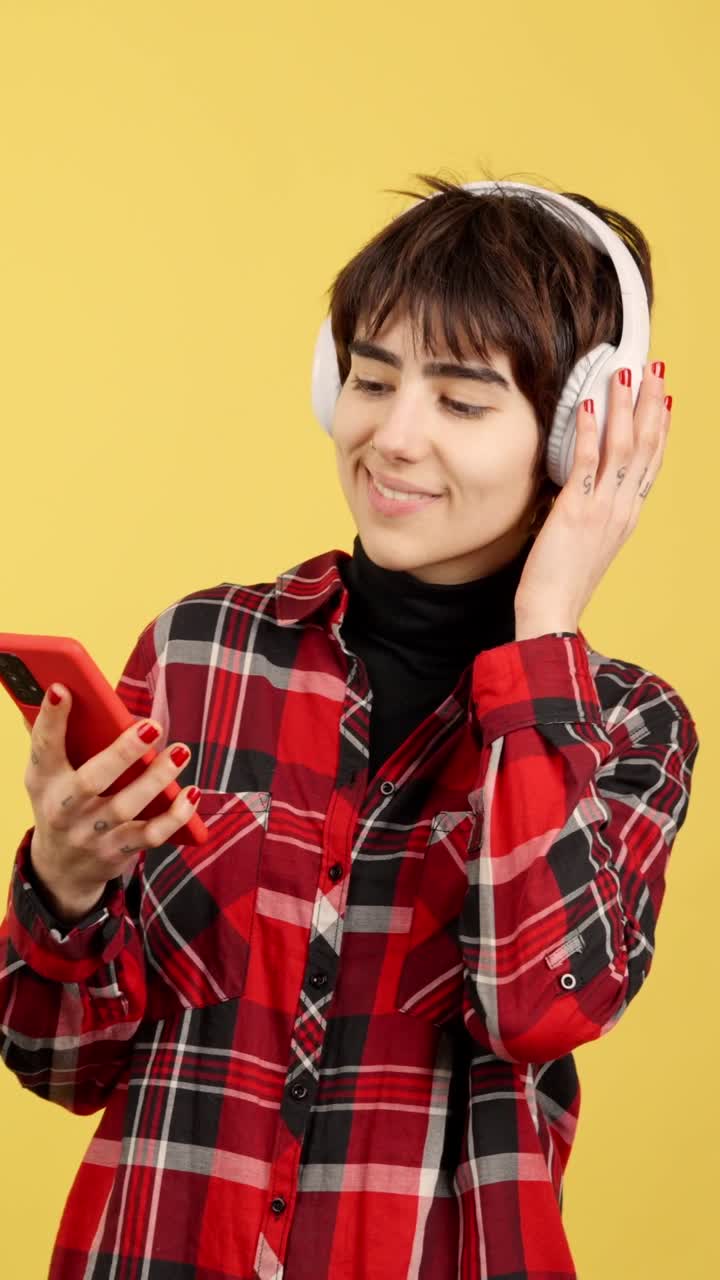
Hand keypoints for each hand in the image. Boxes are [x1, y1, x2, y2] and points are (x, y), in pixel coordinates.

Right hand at [23, 685, 200, 922]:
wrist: (61, 869)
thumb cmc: (61, 802)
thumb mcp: (45, 775)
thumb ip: (52, 738)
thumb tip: (60, 690)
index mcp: (44, 780)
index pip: (44, 746)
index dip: (51, 719)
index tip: (63, 689)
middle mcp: (64, 809)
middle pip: (92, 780)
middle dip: (122, 752)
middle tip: (152, 727)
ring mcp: (91, 833)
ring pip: (127, 807)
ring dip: (158, 779)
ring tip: (181, 751)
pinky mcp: (118, 850)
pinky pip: (152, 835)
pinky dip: (176, 815)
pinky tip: (192, 791)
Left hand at [514, 362, 671, 632]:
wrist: (552, 612)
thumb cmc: (562, 580)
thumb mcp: (587, 540)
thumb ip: (592, 509)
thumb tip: (582, 483)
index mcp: (627, 515)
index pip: (651, 462)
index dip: (661, 427)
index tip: (665, 398)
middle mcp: (622, 509)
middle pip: (646, 448)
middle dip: (652, 405)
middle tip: (656, 369)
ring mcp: (602, 509)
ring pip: (623, 449)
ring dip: (625, 408)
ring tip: (626, 375)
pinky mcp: (575, 512)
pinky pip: (587, 465)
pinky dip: (590, 433)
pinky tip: (590, 407)